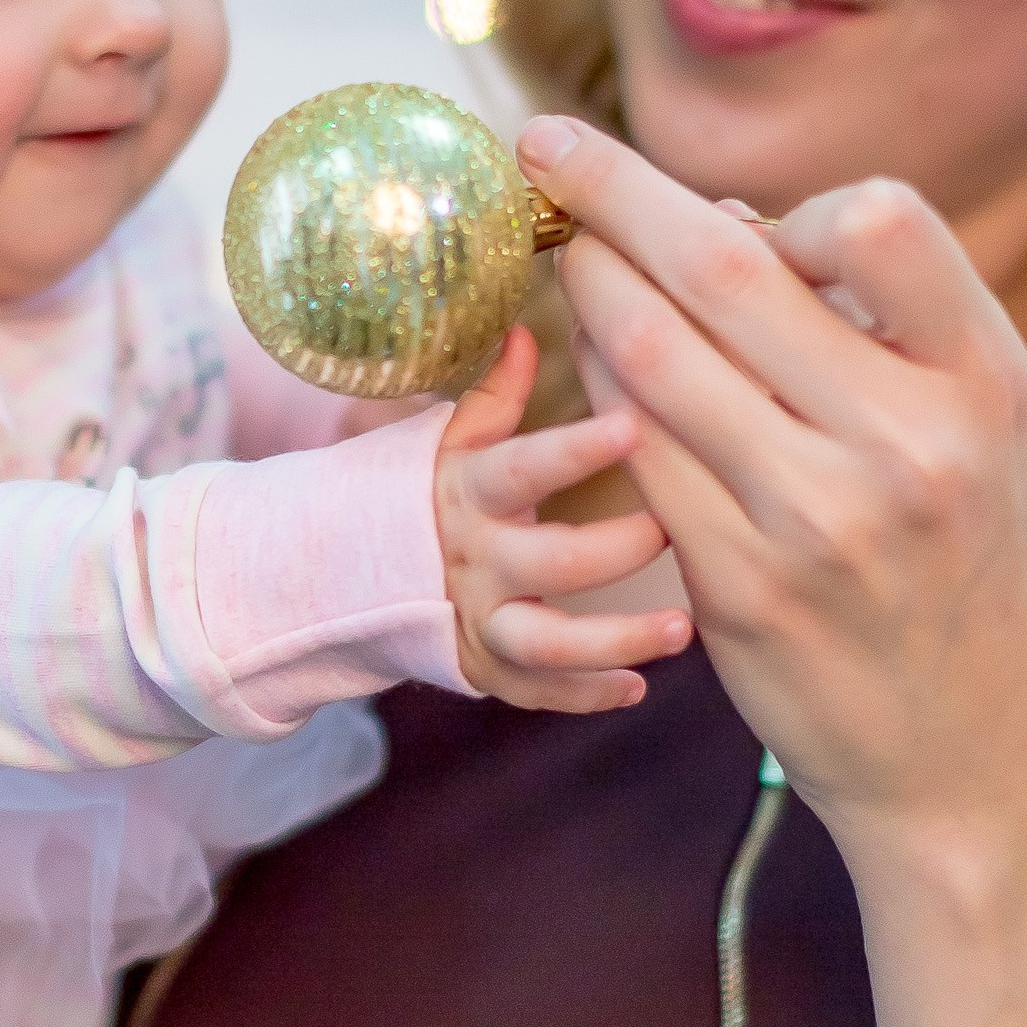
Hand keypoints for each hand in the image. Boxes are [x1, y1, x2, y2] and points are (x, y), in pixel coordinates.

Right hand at [434, 325, 694, 711]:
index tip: (631, 426)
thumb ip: (494, 397)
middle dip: (618, 549)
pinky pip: (537, 691)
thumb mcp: (448, 444)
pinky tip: (633, 689)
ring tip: (681, 630)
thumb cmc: (420, 496)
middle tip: (673, 529)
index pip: (522, 468)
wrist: (346, 577)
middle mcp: (475, 561)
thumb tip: (527, 331)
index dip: (574, 450)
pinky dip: (585, 695)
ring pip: (547, 643)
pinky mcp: (486, 668)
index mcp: (468, 494)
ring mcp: (479, 620)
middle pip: (552, 562)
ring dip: (616, 641)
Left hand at [518, 115, 1026, 845]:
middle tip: (544, 141)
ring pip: (652, 354)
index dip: (787, 202)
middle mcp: (908, 445)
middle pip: (726, 267)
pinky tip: (594, 365)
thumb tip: (715, 211)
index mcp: (984, 382)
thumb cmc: (963, 560)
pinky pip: (635, 452)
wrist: (969, 754)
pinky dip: (599, 389)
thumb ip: (869, 321)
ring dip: (590, 286)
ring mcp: (816, 521)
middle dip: (616, 190)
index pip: (877, 220)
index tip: (729, 206)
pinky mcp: (737, 588)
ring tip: (567, 254)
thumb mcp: (975, 429)